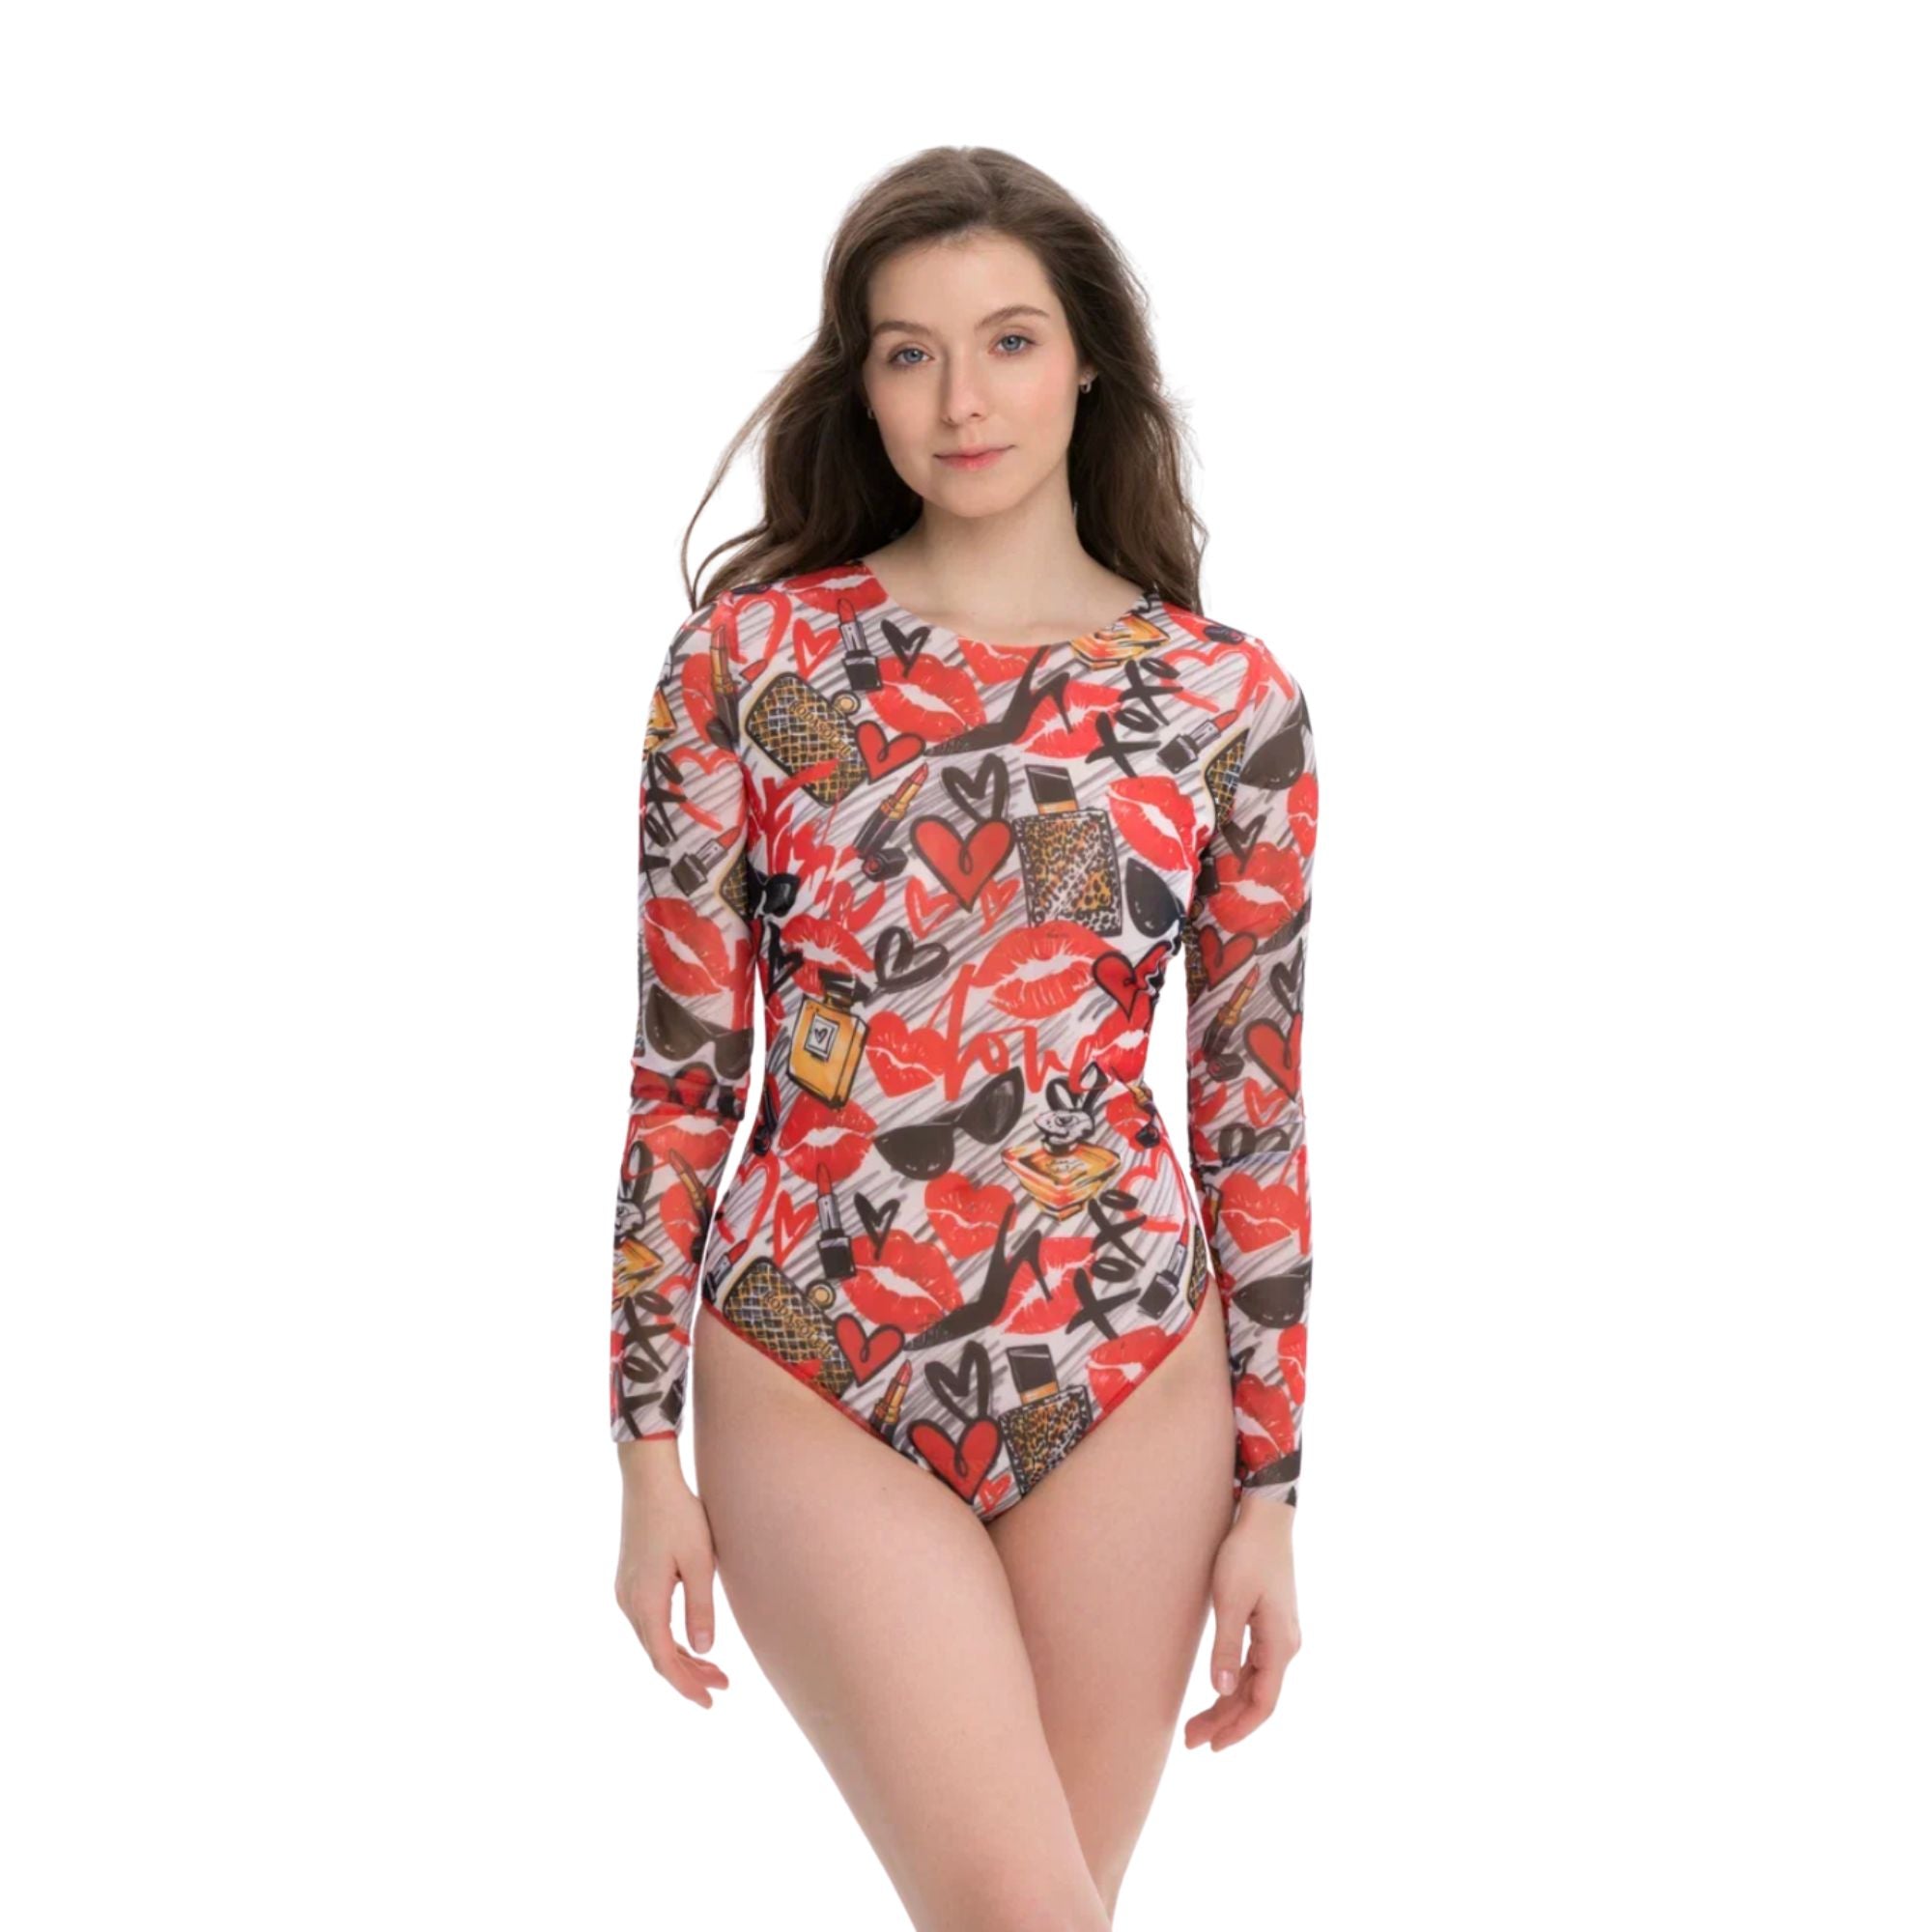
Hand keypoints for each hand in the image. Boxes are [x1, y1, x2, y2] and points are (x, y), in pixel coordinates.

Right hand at [613, 1440, 731, 1707]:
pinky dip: (669, 1637)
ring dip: (680, 1656)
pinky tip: (689, 1639)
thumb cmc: (679, 1516)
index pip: (665, 1660)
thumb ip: (701, 1608)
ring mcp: (625, 1591)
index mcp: (645, 1602)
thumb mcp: (700, 1562)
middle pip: (657, 1654)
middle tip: (722, 1685)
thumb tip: (705, 1649)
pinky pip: (648, 1622)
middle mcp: (628, 1602)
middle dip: (688, 1674)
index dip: (686, 1684)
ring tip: (713, 1667)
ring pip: (652, 1639)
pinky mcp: (629, 1580)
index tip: (709, 1701)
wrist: (648, 1480)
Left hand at [1184, 1499, 1299, 1751]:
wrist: (1265, 1519)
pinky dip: (1235, 1683)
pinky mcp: (1270, 1624)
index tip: (1210, 1746)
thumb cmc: (1246, 1555)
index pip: (1262, 1703)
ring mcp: (1279, 1635)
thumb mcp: (1230, 1601)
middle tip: (1191, 1740)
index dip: (1238, 1729)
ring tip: (1196, 1724)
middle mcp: (1285, 1645)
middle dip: (1226, 1722)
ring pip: (1255, 1683)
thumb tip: (1223, 1691)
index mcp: (1280, 1644)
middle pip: (1257, 1698)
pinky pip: (1254, 1666)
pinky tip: (1217, 1692)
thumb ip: (1227, 1648)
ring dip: (1228, 1705)